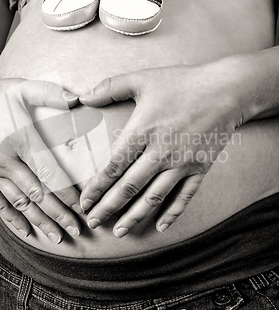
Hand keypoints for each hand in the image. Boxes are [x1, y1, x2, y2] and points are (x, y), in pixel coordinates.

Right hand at [0, 77, 81, 241]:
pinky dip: (13, 219)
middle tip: (77, 231)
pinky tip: (27, 232)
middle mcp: (6, 160)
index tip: (83, 207)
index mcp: (21, 138)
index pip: (48, 172)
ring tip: (58, 238)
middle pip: (37, 194)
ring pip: (20, 203)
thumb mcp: (20, 86)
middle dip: (58, 215)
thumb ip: (50, 92)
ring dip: (40, 222)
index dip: (66, 193)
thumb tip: (78, 99)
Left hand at [78, 65, 242, 236]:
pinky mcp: (200, 168)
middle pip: (129, 187)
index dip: (97, 187)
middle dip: (108, 208)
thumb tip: (82, 96)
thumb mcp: (142, 79)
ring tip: (120, 231)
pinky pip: (184, 196)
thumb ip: (110, 87)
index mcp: (143, 130)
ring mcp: (182, 162)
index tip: (84, 202)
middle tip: (93, 222)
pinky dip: (172, 213)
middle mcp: (161, 151)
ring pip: (154, 197)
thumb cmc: (182, 82)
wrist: (226, 89)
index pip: (113, 166)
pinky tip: (159, 226)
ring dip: (134, 216)